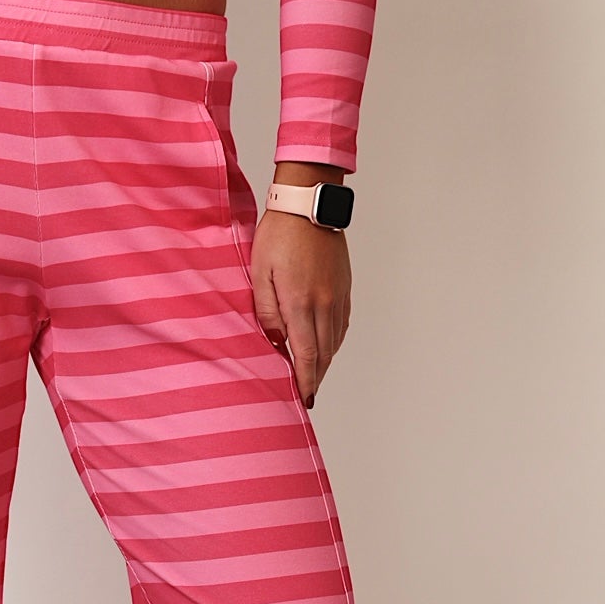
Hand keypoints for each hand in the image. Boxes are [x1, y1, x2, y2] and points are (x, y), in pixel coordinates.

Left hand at [249, 187, 350, 409]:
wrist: (307, 205)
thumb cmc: (278, 235)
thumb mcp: (260, 273)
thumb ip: (267, 311)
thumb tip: (275, 341)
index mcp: (301, 303)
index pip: (307, 354)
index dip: (306, 380)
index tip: (304, 398)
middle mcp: (325, 303)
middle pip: (325, 353)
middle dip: (316, 377)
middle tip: (307, 394)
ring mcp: (338, 295)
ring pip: (335, 340)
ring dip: (325, 361)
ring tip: (314, 375)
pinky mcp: (344, 286)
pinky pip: (342, 323)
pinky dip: (334, 340)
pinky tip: (326, 346)